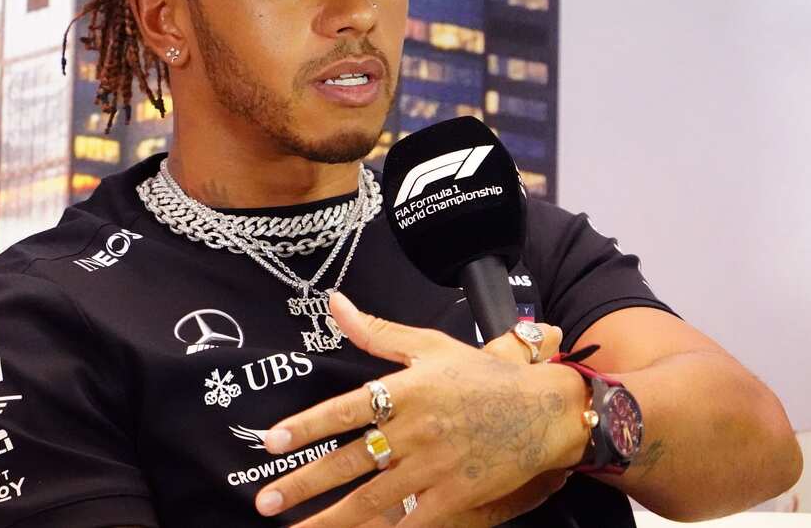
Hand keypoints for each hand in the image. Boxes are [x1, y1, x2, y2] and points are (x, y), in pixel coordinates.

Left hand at [254, 291, 587, 526]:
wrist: (543, 411)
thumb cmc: (483, 377)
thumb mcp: (430, 346)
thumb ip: (377, 332)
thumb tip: (334, 304)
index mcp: (406, 391)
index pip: (344, 409)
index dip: (306, 426)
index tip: (271, 442)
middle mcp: (414, 430)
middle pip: (349, 460)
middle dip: (304, 483)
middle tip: (267, 501)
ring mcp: (434, 466)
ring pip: (372, 498)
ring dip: (331, 518)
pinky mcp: (454, 496)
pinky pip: (412, 520)